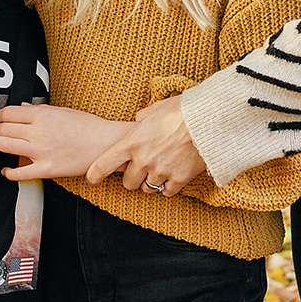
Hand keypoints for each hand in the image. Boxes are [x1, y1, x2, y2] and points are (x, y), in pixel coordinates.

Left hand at [0, 105, 131, 179]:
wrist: (106, 144)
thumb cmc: (88, 126)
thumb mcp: (63, 111)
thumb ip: (40, 109)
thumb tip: (21, 107)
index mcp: (43, 115)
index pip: (8, 113)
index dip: (0, 115)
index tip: (0, 118)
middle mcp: (39, 132)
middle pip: (3, 129)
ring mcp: (41, 151)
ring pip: (5, 146)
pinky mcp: (47, 169)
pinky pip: (21, 173)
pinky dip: (8, 173)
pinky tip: (5, 171)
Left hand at [85, 95, 206, 195]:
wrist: (209, 120)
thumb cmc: (182, 110)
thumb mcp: (156, 109)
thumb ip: (142, 118)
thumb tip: (138, 119)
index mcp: (132, 143)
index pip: (103, 165)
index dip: (94, 175)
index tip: (91, 180)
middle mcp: (143, 160)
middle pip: (128, 183)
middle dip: (133, 177)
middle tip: (142, 168)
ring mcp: (161, 171)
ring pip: (148, 188)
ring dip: (151, 181)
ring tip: (161, 168)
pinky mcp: (179, 179)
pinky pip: (167, 192)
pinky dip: (168, 186)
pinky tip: (173, 174)